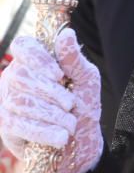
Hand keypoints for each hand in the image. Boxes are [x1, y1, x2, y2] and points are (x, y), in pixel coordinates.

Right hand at [0, 29, 102, 172]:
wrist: (80, 139)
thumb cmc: (83, 102)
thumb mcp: (86, 78)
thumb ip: (74, 58)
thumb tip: (67, 33)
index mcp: (35, 60)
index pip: (23, 46)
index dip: (38, 59)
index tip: (59, 74)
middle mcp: (15, 77)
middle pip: (21, 76)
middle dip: (51, 92)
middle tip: (70, 104)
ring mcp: (7, 101)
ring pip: (19, 102)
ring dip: (51, 114)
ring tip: (70, 123)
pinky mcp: (6, 125)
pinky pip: (17, 124)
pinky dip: (43, 131)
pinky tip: (61, 137)